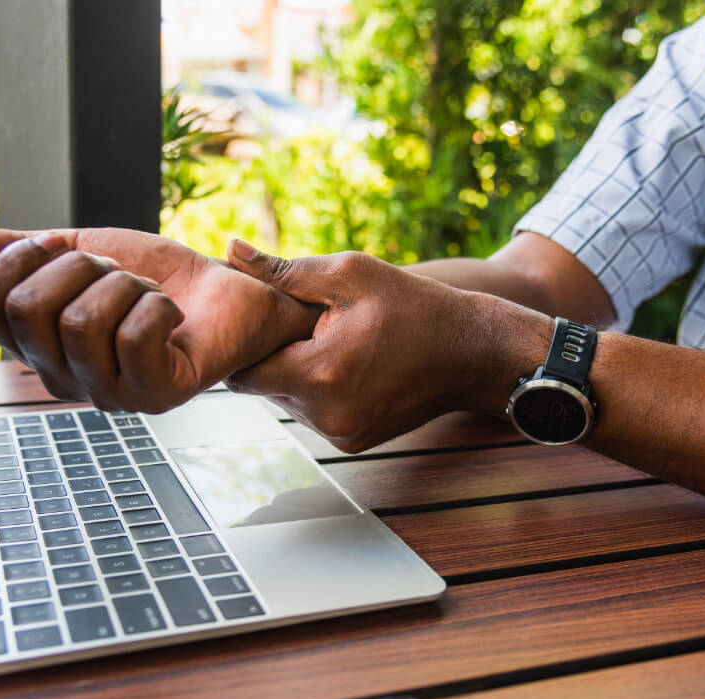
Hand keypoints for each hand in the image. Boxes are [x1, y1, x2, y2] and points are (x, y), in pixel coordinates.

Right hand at [0, 228, 319, 410]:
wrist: (225, 290)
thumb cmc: (157, 275)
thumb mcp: (82, 249)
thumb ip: (25, 251)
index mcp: (37, 345)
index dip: (16, 261)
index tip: (60, 249)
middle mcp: (63, 378)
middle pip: (28, 309)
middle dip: (79, 267)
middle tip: (116, 273)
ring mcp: (108, 393)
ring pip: (81, 321)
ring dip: (124, 285)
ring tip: (147, 293)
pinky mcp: (155, 396)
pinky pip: (134, 336)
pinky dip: (158, 306)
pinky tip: (172, 316)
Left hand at [225, 241, 551, 451]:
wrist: (473, 351)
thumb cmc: (413, 305)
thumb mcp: (350, 274)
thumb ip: (284, 270)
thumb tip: (231, 251)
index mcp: (320, 375)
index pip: (241, 372)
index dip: (245, 343)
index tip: (260, 318)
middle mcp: (325, 416)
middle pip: (263, 387)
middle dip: (273, 354)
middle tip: (301, 323)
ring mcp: (341, 434)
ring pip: (287, 401)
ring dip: (295, 372)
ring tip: (327, 340)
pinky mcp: (353, 442)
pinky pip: (314, 414)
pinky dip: (318, 390)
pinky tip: (346, 362)